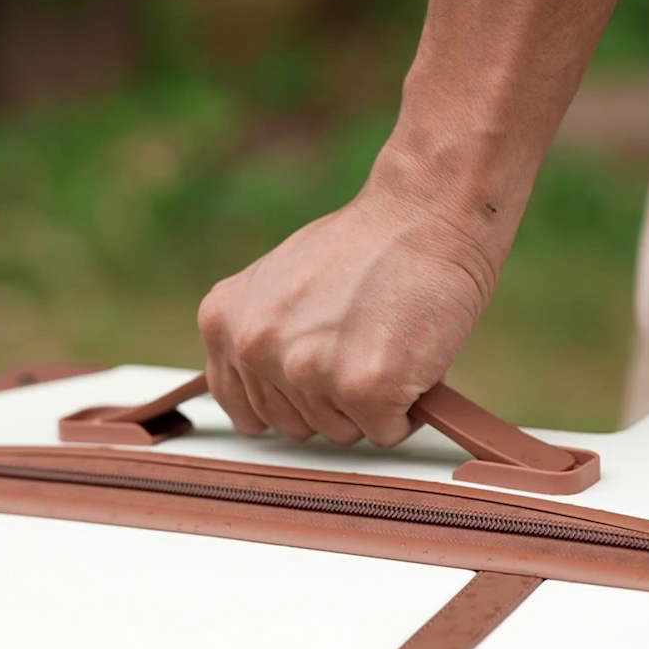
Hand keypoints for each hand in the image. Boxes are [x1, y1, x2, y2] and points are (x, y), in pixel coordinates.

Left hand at [198, 151, 496, 446]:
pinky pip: (385, 432)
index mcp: (224, 323)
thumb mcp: (277, 284)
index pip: (245, 410)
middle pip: (295, 426)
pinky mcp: (364, 389)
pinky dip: (405, 408)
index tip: (315, 381)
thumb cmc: (363, 247)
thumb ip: (260, 338)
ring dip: (370, 404)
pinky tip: (408, 359)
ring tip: (382, 344)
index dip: (290, 402)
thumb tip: (263, 392)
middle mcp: (255, 348)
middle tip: (360, 344)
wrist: (424, 215)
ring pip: (341, 433)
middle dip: (333, 400)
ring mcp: (307, 371)